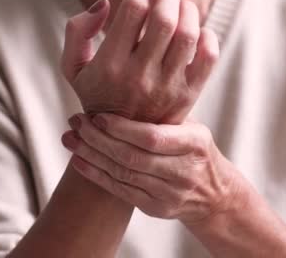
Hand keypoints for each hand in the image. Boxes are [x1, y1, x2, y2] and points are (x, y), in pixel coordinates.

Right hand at [61, 0, 218, 123]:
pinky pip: (208, 58)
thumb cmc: (98, 96)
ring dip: (188, 9)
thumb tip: (105, 4)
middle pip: (164, 18)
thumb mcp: (73, 68)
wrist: (122, 143)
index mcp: (110, 65)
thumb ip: (77, 31)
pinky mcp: (188, 96)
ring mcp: (167, 88)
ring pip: (187, 34)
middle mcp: (140, 77)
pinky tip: (195, 31)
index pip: (133, 10)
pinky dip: (208, 37)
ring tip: (180, 6)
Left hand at [61, 113, 249, 223]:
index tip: (98, 115)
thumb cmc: (196, 150)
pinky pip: (121, 191)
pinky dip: (96, 175)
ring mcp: (170, 193)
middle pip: (132, 156)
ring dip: (91, 155)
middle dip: (99, 139)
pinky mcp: (157, 209)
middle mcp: (184, 171)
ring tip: (70, 138)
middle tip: (77, 122)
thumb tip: (133, 76)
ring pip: (122, 174)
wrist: (215, 193)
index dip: (121, 128)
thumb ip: (165, 112)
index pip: (152, 137)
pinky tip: (79, 160)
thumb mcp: (192, 126)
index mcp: (194, 143)